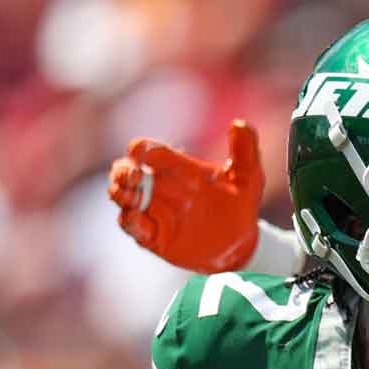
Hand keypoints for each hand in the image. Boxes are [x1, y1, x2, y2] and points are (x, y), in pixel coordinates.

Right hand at [108, 119, 263, 272]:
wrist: (241, 243)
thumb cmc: (240, 204)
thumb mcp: (248, 177)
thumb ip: (245, 151)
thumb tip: (240, 124)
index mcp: (177, 167)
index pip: (149, 151)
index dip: (141, 149)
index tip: (141, 153)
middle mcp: (159, 186)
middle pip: (124, 170)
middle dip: (122, 170)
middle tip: (132, 174)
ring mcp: (153, 210)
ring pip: (121, 196)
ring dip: (120, 193)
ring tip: (130, 194)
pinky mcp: (152, 235)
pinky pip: (131, 226)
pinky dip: (129, 221)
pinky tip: (134, 218)